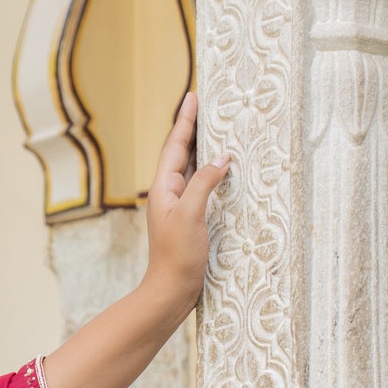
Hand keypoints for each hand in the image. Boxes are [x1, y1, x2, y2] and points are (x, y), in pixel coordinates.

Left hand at [143, 90, 227, 322]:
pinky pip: (202, 185)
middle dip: (194, 128)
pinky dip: (212, 171)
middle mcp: (169, 193)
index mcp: (163, 187)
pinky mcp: (191, 218)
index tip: (193, 95)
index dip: (185, 120)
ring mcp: (179, 205)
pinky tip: (224, 168)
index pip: (176, 145)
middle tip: (207, 104)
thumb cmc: (176, 256)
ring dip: (204, 147)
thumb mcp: (190, 215)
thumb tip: (221, 157)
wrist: (171, 291)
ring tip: (217, 126)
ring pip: (193, 168)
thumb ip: (204, 183)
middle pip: (183, 152)